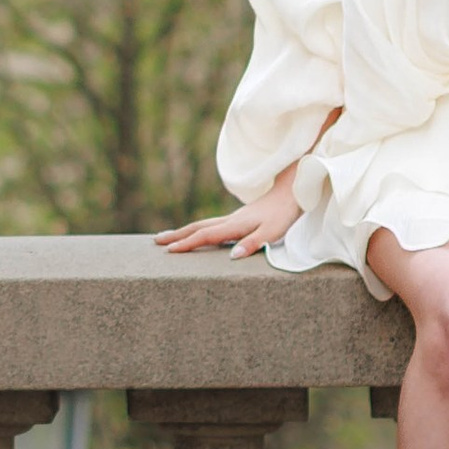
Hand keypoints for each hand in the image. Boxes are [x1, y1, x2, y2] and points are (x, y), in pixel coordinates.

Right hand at [156, 168, 301, 259]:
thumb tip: (233, 256)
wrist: (292, 192)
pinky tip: (198, 234)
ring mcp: (234, 218)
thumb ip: (253, 244)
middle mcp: (231, 220)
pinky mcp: (239, 219)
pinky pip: (212, 225)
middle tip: (156, 241)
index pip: (207, 235)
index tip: (169, 251)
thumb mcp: (273, 233)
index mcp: (236, 225)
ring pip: (203, 224)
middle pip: (198, 227)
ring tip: (168, 237)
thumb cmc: (284, 215)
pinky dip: (198, 230)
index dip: (188, 244)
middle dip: (177, 235)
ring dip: (184, 231)